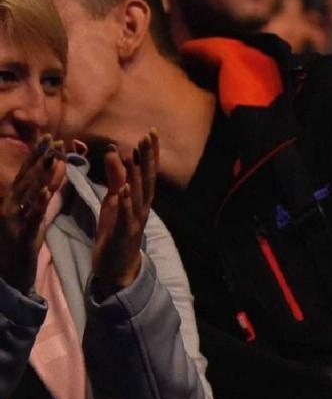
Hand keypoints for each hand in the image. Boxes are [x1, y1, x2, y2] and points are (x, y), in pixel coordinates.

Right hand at [0, 136, 66, 292]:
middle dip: (39, 159)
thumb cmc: (22, 246)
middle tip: (54, 140)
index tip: (52, 138)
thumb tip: (53, 180)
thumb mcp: (33, 219)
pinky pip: (30, 216)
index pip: (27, 175)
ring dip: (41, 175)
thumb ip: (42, 200)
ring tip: (53, 158)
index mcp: (13, 202)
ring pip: (27, 194)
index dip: (38, 156)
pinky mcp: (18, 234)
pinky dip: (38, 202)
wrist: (10, 276)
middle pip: (26, 179)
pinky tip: (47, 191)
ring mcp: (12, 220)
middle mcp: (8, 207)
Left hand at [91, 130, 157, 298]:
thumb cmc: (115, 231)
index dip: (150, 154)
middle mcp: (142, 207)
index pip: (147, 172)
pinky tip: (123, 189)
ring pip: (138, 195)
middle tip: (148, 137)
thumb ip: (115, 177)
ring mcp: (135, 220)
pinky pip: (126, 216)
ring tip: (136, 156)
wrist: (116, 266)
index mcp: (140, 199)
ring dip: (138, 176)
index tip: (151, 133)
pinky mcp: (124, 233)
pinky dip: (126, 203)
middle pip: (148, 180)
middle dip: (148, 159)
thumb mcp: (113, 200)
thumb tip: (115, 150)